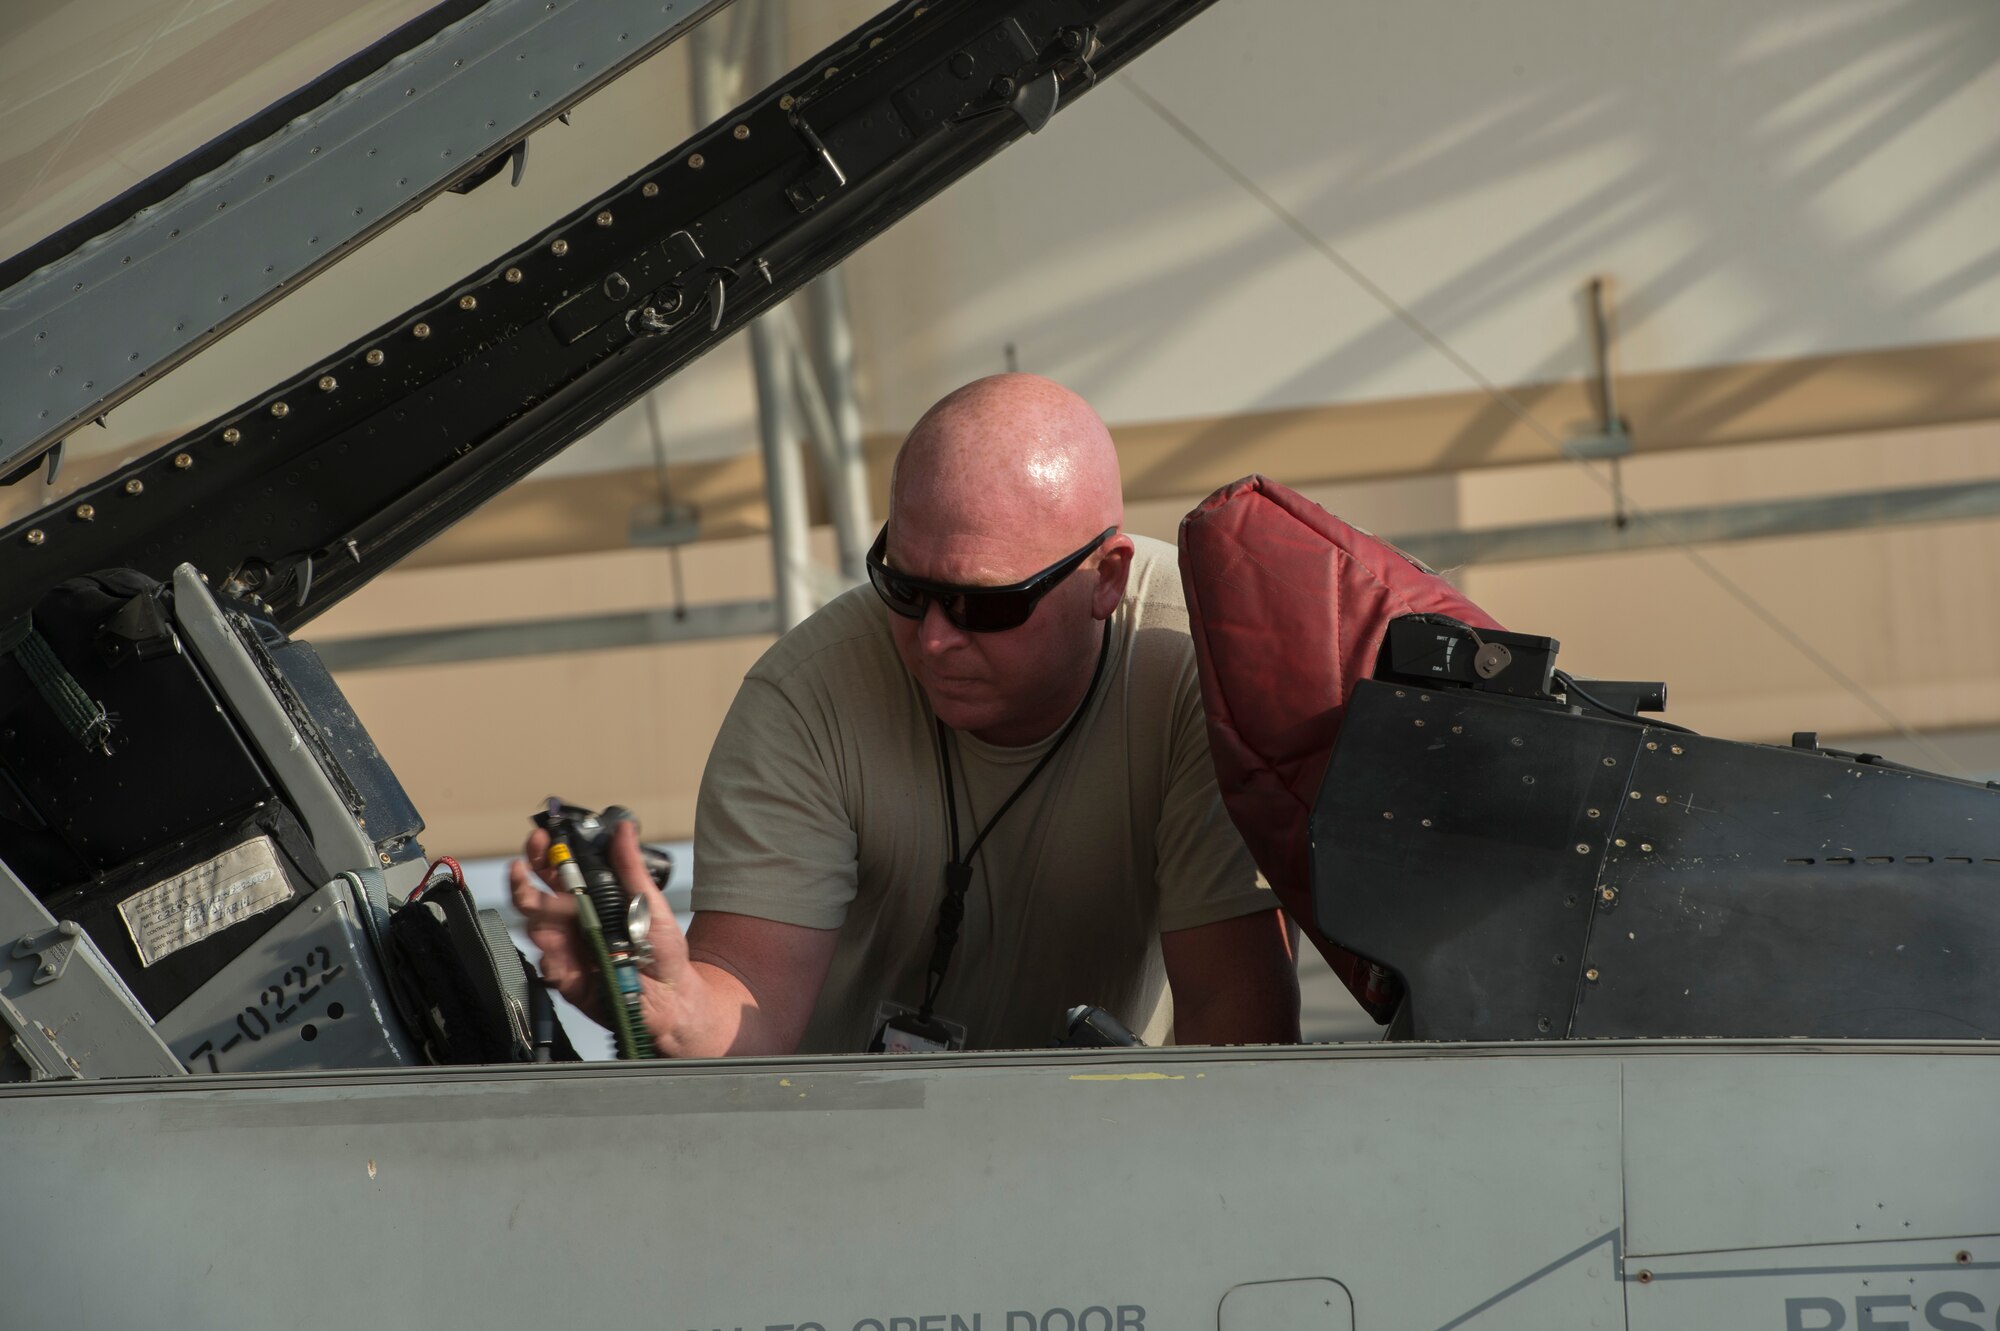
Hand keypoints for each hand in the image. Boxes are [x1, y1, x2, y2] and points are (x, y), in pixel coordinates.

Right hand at [508, 820, 693, 1044]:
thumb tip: (624, 828)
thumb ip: (630, 867)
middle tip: (521, 869)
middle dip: (523, 881)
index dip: (543, 853)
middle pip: (534, 897)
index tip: (539, 837)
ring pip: (535, 928)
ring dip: (537, 917)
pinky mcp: (566, 979)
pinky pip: (547, 965)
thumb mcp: (649, 902)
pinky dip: (552, 957)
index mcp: (590, 899)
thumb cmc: (662, 950)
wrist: (671, 997)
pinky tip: (562, 954)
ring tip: (546, 908)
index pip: (557, 871)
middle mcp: (573, 921)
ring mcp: (567, 949)